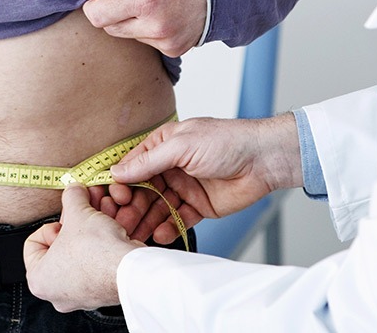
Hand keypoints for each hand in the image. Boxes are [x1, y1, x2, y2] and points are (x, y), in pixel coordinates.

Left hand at [24, 185, 143, 311]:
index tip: (67, 221)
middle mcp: (56, 292)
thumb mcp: (78, 212)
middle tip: (87, 210)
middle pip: (60, 246)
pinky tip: (114, 230)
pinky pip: (96, 263)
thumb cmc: (96, 251)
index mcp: (39, 279)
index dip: (52, 224)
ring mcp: (80, 295)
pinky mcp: (101, 292)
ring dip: (91, 230)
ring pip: (80, 253)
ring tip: (104, 215)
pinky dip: (103, 246)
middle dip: (77, 223)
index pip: (34, 243)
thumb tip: (74, 190)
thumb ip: (71, 197)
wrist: (130, 270)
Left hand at [79, 0, 206, 56]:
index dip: (93, 5)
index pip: (97, 16)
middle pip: (110, 28)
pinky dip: (148, 30)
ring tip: (151, 2)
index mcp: (144, 0)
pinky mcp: (174, 49)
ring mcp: (166, 41)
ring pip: (128, 36)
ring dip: (131, 21)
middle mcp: (155, 25)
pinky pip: (146, 42)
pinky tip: (163, 14)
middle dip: (113, 12)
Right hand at [108, 115, 301, 244]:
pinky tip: (160, 235)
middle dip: (131, 206)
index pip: (134, 165)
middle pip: (143, 189)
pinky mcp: (199, 206)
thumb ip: (149, 160)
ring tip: (135, 233)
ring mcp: (185, 187)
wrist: (263, 160)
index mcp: (165, 145)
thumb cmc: (227, 141)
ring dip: (146, 220)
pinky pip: (178, 219)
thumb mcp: (182, 145)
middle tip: (120, 222)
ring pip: (158, 207)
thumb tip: (118, 171)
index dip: (122, 182)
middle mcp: (172, 166)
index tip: (113, 197)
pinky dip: (168, 228)